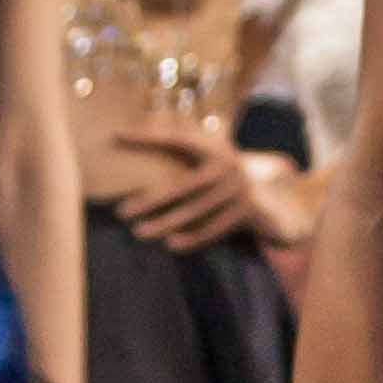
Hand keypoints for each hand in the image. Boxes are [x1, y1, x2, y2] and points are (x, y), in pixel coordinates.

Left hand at [111, 122, 266, 251]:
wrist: (266, 194)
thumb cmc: (220, 176)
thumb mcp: (207, 158)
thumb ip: (178, 154)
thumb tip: (127, 141)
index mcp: (212, 147)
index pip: (175, 140)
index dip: (147, 138)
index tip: (116, 137)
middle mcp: (226, 167)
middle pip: (182, 185)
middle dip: (150, 200)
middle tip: (121, 212)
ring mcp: (237, 191)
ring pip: (195, 212)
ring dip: (165, 224)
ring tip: (138, 232)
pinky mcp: (244, 213)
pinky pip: (213, 229)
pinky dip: (191, 239)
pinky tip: (169, 245)